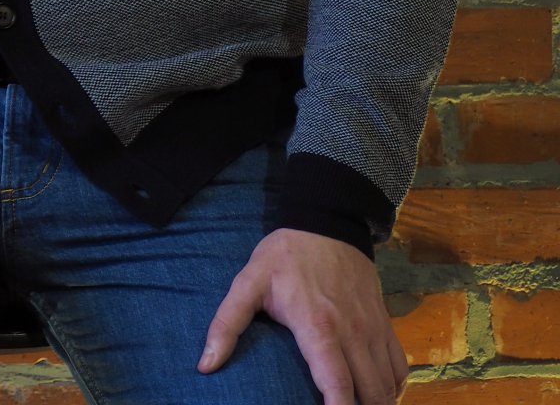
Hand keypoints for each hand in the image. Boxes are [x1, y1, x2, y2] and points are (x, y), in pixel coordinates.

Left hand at [198, 227, 407, 403]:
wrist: (326, 220)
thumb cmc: (285, 255)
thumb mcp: (249, 282)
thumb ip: (227, 323)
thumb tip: (206, 365)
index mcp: (318, 328)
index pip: (337, 385)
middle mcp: (353, 333)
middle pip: (370, 393)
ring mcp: (372, 328)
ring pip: (388, 384)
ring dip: (378, 403)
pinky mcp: (384, 321)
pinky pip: (399, 366)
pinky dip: (394, 387)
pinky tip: (379, 396)